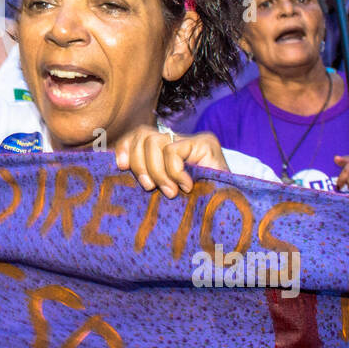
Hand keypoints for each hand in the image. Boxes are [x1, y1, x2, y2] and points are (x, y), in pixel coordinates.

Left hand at [113, 126, 228, 198]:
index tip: (120, 167)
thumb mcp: (163, 191)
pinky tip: (186, 186)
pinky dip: (173, 172)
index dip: (125, 147)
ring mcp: (193, 139)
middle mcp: (179, 140)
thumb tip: (118, 166)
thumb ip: (146, 177)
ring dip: (156, 171)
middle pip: (142, 135)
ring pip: (154, 141)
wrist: (230, 212)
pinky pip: (172, 152)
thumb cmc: (194, 207)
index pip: (137, 135)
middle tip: (150, 188)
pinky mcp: (205, 143)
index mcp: (166, 150)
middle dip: (139, 164)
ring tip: (170, 191)